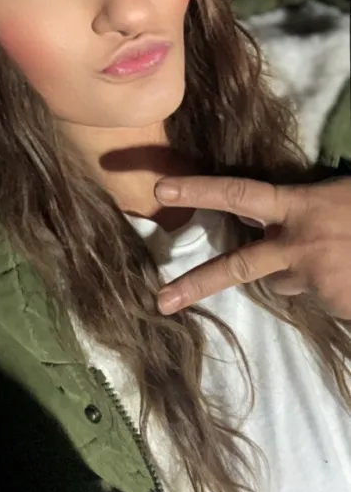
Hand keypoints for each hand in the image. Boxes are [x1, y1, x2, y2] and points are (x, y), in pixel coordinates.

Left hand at [154, 175, 350, 317]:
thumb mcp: (338, 195)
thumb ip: (302, 205)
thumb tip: (271, 215)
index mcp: (299, 206)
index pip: (239, 192)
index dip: (200, 190)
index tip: (160, 189)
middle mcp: (297, 244)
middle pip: (238, 266)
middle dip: (196, 284)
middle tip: (160, 302)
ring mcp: (314, 278)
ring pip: (281, 282)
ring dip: (291, 272)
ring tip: (331, 255)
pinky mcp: (332, 303)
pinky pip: (316, 295)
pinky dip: (326, 286)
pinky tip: (348, 271)